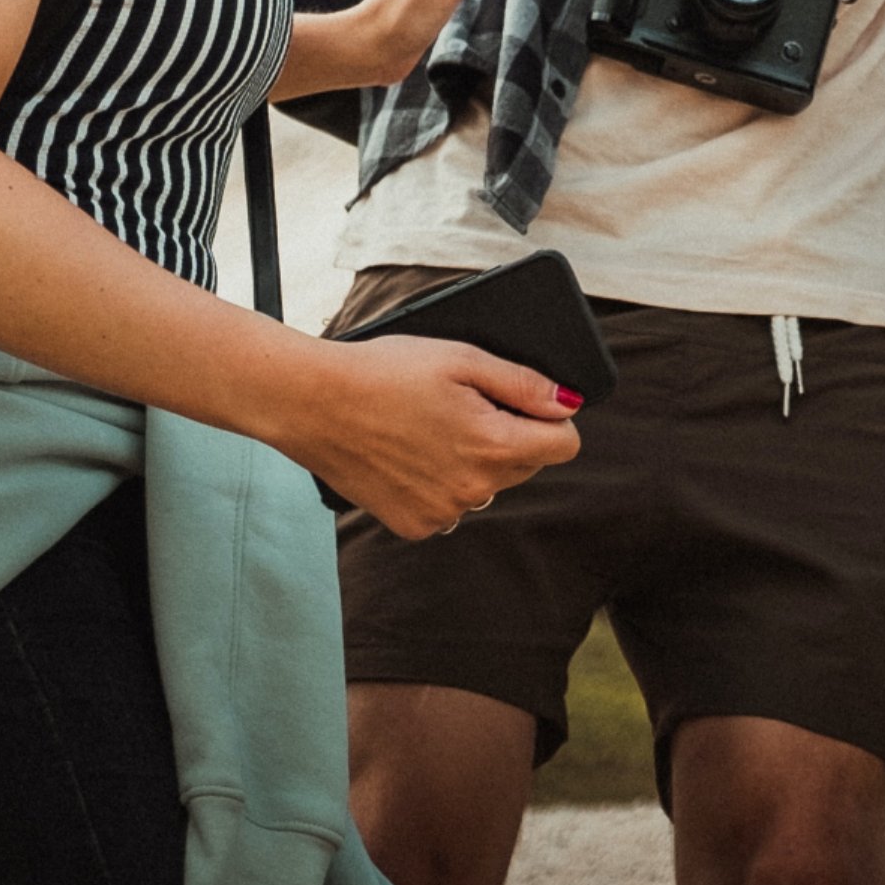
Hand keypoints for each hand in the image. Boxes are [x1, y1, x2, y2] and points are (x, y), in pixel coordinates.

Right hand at [284, 330, 586, 538]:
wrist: (316, 404)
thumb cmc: (388, 372)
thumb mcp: (463, 359)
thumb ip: (523, 383)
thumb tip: (568, 402)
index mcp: (492, 446)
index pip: (563, 445)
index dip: (552, 416)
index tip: (527, 399)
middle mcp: (473, 490)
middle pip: (526, 464)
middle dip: (511, 434)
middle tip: (467, 403)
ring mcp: (442, 513)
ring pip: (488, 485)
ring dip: (477, 459)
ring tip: (434, 424)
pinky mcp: (413, 525)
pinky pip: (452, 504)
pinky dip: (443, 481)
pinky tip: (414, 452)